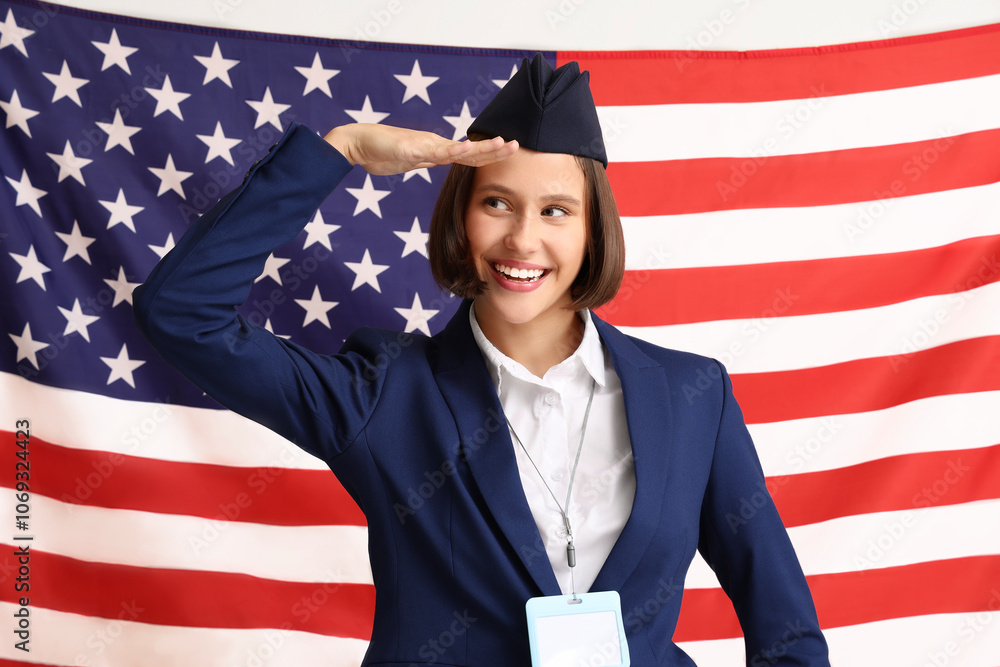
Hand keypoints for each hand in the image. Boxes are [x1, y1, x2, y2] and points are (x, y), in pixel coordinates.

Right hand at [324, 123, 517, 174]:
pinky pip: (435, 152)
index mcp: (435, 150)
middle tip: (517, 145)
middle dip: (494, 149)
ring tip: (502, 144)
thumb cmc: (379, 152)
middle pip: (469, 150)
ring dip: (481, 147)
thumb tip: (436, 162)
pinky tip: (466, 147)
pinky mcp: (412, 149)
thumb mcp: (409, 161)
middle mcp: (434, 145)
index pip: (467, 154)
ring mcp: (424, 146)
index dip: (488, 154)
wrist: (357, 143)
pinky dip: (452, 150)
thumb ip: (423, 160)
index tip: (507, 151)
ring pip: (458, 148)